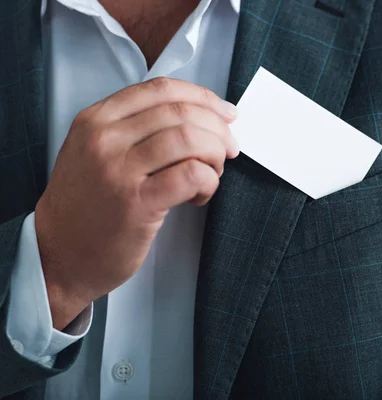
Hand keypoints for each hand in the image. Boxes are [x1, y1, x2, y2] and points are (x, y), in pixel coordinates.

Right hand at [34, 78, 238, 329]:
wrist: (57, 256)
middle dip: (218, 129)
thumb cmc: (86, 206)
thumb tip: (199, 117)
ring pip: (189, 139)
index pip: (162, 89)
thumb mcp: (93, 152)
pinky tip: (200, 195)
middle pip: (181, 112)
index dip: (203, 97)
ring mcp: (118, 171)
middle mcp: (104, 139)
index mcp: (96, 119)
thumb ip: (135, 129)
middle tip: (228, 149)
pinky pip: (191, 175)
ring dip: (215, 155)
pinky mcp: (136, 204)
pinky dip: (209, 181)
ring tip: (212, 174)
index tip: (225, 113)